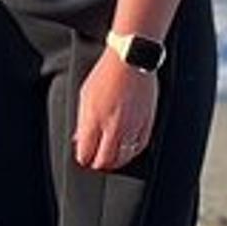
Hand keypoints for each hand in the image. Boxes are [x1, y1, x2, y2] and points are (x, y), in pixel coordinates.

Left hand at [73, 46, 158, 170]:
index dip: (83, 158)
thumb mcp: (85, 95)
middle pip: (105, 160)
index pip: (86, 152)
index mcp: (94, 119)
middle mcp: (113, 126)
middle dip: (98, 164)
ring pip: (124, 157)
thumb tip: (79, 138)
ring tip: (110, 160)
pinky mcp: (147, 124)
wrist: (130, 61)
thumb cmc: (106, 74)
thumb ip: (82, 120)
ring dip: (115, 162)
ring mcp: (132, 127)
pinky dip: (132, 153)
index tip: (83, 157)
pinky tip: (127, 152)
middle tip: (95, 163)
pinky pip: (140, 148)